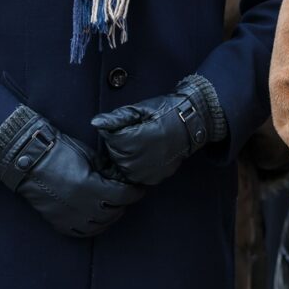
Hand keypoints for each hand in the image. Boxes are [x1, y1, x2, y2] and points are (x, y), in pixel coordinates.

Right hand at [0, 106, 144, 236]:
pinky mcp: (58, 221)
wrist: (29, 159)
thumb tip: (120, 178)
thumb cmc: (59, 152)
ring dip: (110, 217)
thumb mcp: (89, 157)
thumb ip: (106, 170)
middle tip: (127, 197)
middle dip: (124, 204)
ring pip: (99, 225)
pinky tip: (97, 220)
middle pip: (113, 212)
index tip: (139, 190)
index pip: (122, 196)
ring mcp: (68, 216)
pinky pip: (80, 232)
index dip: (134, 193)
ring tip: (114, 208)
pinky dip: (92, 227)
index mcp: (89, 186)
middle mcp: (80, 205)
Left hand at [91, 73, 226, 184]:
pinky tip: (147, 153)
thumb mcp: (141, 109)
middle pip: (114, 155)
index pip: (109, 139)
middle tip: (137, 132)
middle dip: (120, 144)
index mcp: (134, 141)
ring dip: (127, 156)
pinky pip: (136, 175)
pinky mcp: (153, 178)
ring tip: (142, 143)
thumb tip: (95, 123)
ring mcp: (146, 172)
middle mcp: (139, 160)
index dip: (116, 129)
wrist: (193, 123)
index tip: (130, 123)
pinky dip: (137, 165)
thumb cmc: (167, 112)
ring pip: (123, 167)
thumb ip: (116, 118)